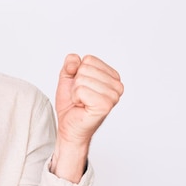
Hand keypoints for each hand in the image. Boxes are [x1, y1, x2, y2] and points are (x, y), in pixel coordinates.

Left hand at [51, 54, 123, 181]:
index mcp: (112, 76)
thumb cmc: (72, 104)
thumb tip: (76, 61)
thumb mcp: (68, 78)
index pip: (89, 59)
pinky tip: (82, 107)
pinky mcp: (105, 105)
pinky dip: (76, 98)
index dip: (78, 73)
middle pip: (85, 68)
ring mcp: (113, 96)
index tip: (81, 87)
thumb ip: (71, 64)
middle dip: (76, 83)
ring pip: (82, 79)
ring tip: (82, 102)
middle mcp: (117, 85)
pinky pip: (81, 90)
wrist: (69, 126)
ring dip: (76, 92)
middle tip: (81, 97)